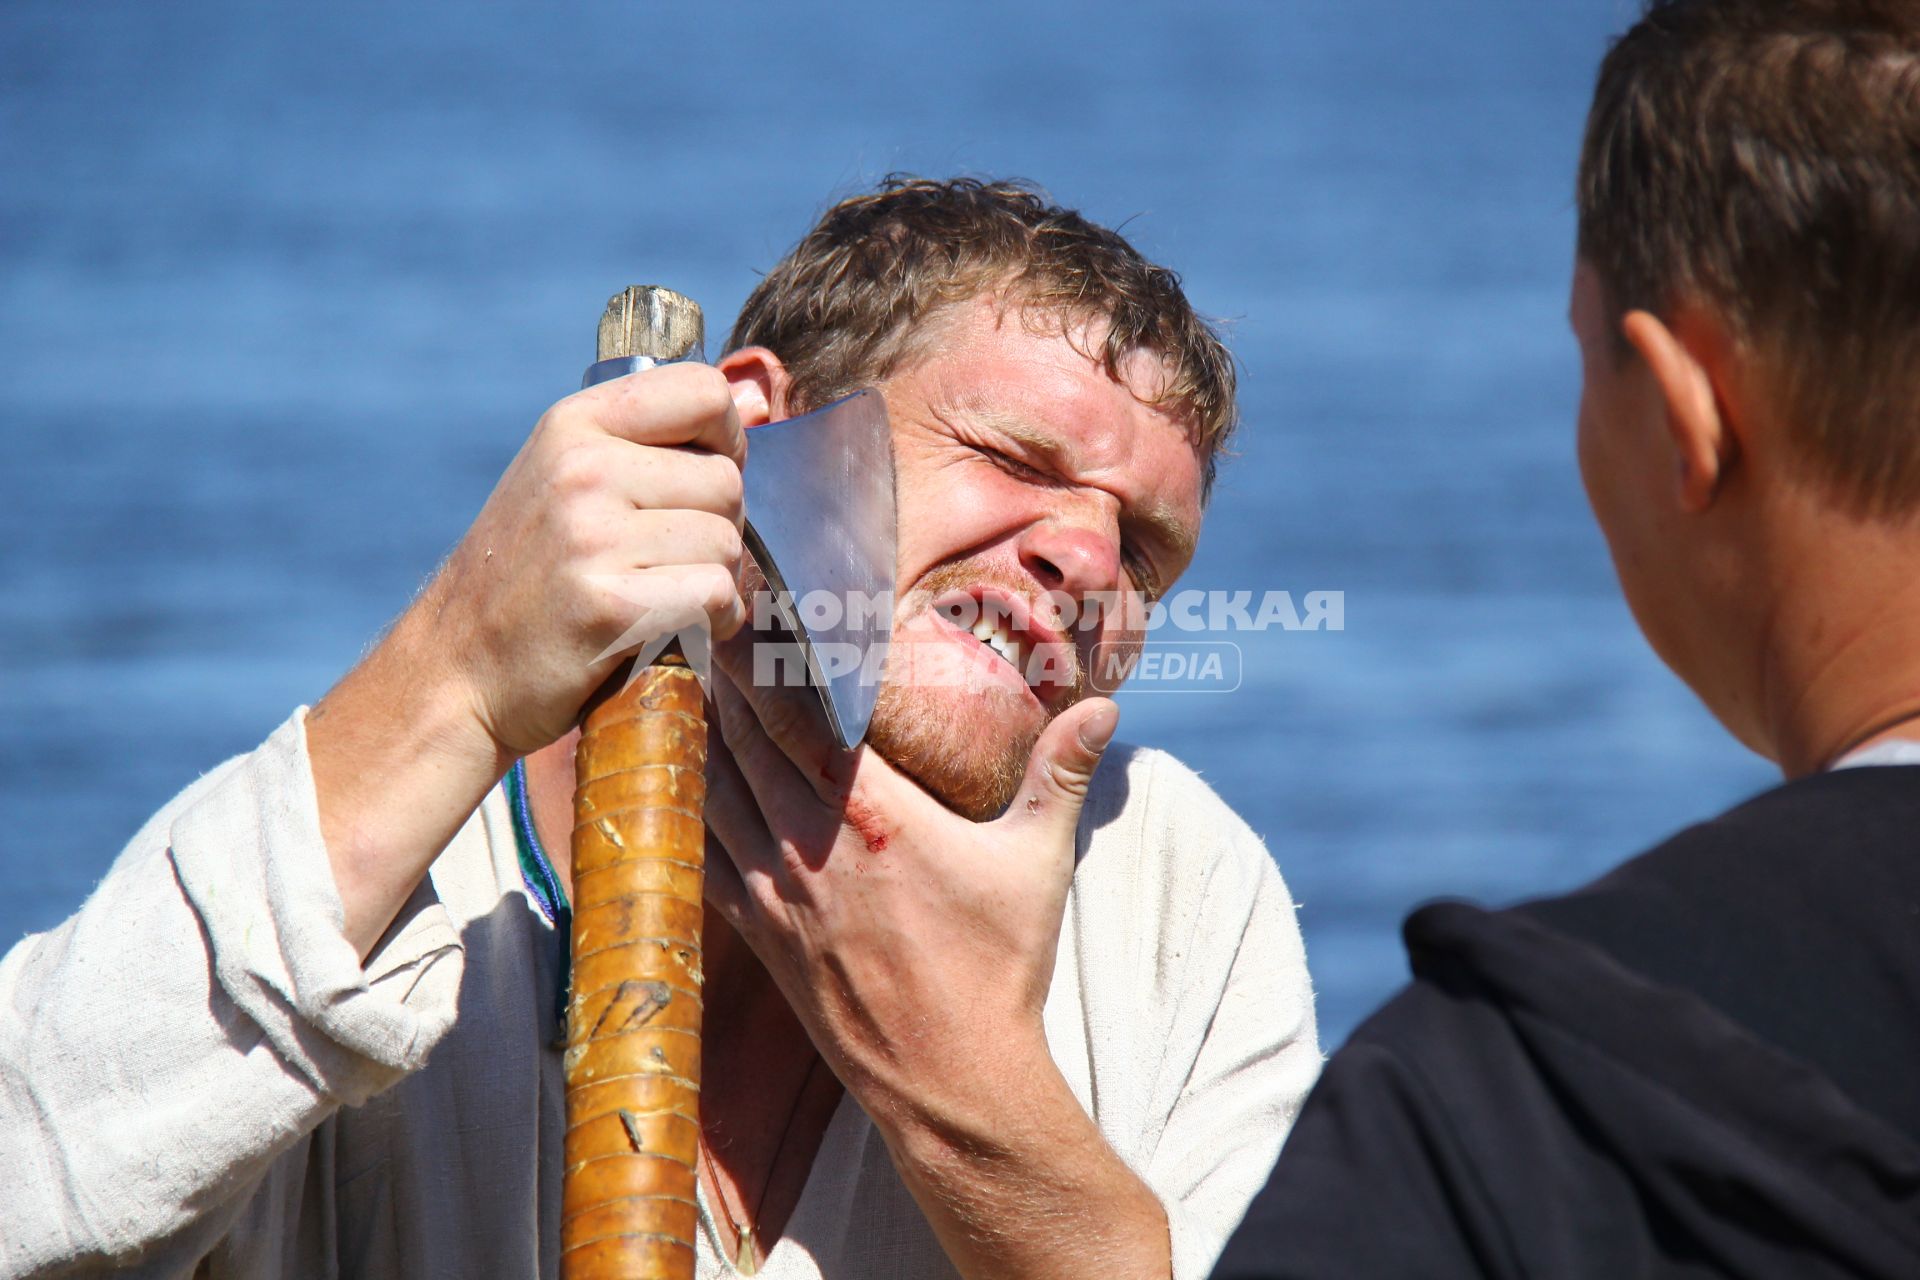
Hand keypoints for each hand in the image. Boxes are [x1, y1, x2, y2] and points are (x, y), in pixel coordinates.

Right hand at [308, 362, 746, 955]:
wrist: (455, 672)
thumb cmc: (526, 579)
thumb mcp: (566, 482)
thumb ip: (654, 442)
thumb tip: (758, 398)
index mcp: (572, 426)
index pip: (701, 390)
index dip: (726, 437)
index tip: (700, 481)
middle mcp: (582, 470)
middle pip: (725, 480)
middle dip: (716, 528)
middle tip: (668, 562)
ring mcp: (593, 537)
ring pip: (727, 543)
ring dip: (715, 581)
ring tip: (665, 600)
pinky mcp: (611, 604)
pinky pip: (717, 594)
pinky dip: (714, 623)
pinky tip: (677, 633)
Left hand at [701, 632, 1119, 1117]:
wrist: (949, 1079)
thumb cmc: (996, 967)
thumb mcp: (1037, 860)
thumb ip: (1060, 772)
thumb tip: (1104, 703)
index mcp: (872, 814)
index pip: (801, 714)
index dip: (770, 660)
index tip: (754, 616)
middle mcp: (808, 845)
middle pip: (746, 740)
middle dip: (729, 682)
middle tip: (713, 632)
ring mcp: (775, 892)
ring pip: (716, 790)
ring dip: (705, 737)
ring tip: (695, 690)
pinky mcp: (762, 934)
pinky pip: (708, 853)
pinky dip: (695, 807)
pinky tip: (690, 783)